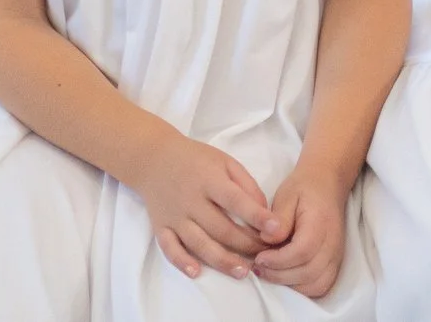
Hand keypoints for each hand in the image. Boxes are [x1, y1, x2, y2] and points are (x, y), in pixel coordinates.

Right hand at [128, 133, 277, 280]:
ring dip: (221, 260)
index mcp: (210, 180)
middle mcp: (191, 200)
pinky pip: (170, 249)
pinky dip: (181, 262)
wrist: (154, 159)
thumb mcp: (225, 162)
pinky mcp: (161, 227)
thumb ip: (247, 184)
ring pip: (199, 243)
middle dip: (246, 245)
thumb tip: (264, 212)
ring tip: (242, 272)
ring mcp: (175, 216)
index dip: (257, 216)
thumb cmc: (196, 159)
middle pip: (221, 228)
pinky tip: (197, 272)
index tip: (276, 230)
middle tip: (266, 255)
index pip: (236, 200)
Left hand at [252, 163, 349, 298]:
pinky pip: (321, 286)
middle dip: (279, 276)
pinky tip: (285, 276)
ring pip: (317, 285)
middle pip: (309, 272)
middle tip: (259, 267)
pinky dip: (302, 288)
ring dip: (291, 285)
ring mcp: (336, 255)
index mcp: (320, 223)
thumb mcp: (286, 195)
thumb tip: (267, 240)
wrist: (328, 184)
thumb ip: (277, 218)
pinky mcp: (335, 263)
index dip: (278, 260)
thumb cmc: (304, 188)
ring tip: (270, 273)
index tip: (259, 257)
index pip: (302, 251)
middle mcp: (333, 243)